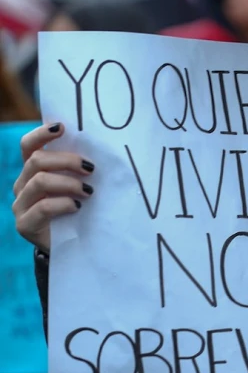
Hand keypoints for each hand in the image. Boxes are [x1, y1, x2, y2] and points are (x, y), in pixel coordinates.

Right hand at [12, 123, 94, 252]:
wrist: (74, 245)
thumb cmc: (81, 208)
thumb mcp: (80, 183)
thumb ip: (80, 168)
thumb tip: (102, 145)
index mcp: (34, 170)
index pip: (28, 145)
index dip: (42, 134)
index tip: (62, 128)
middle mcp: (23, 184)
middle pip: (36, 160)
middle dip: (66, 161)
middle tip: (90, 169)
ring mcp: (21, 204)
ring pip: (39, 181)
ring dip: (68, 183)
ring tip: (88, 191)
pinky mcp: (25, 224)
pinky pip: (43, 207)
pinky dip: (63, 203)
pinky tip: (77, 206)